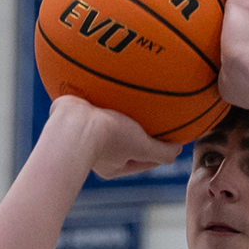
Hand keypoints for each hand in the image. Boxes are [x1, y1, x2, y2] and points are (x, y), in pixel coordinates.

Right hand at [50, 94, 178, 178]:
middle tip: (155, 118)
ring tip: (135, 97)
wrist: (70, 121)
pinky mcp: (77, 113)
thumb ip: (160, 152)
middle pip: (127, 142)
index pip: (144, 160)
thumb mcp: (140, 146)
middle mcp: (98, 153)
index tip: (173, 139)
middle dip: (141, 131)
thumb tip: (178, 151)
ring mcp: (86, 133)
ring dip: (124, 113)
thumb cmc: (106, 137)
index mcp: (112, 166)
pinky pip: (97, 103)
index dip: (161, 151)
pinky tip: (114, 82)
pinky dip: (107, 96)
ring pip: (112, 123)